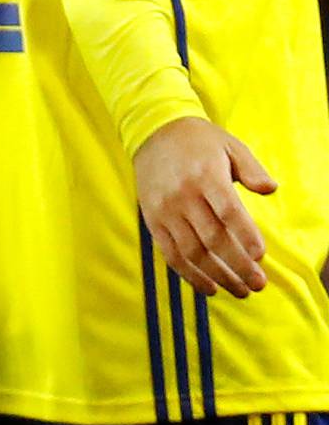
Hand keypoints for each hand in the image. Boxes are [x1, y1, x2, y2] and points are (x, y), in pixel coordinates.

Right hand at [133, 115, 274, 297]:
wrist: (154, 134)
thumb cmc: (199, 141)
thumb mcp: (231, 146)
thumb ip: (252, 170)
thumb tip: (271, 190)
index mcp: (206, 175)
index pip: (228, 211)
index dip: (245, 236)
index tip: (260, 256)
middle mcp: (183, 196)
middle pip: (212, 238)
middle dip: (236, 265)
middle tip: (257, 284)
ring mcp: (166, 211)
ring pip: (192, 252)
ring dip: (216, 276)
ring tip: (239, 291)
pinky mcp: (153, 222)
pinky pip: (171, 255)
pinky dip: (190, 275)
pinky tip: (209, 288)